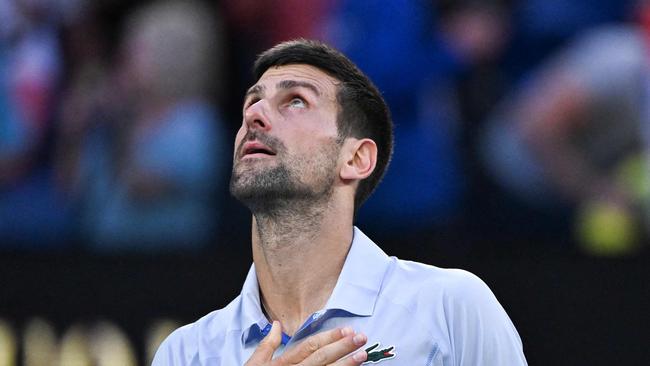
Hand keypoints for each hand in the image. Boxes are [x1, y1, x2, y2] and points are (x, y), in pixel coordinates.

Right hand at [245, 321, 367, 365]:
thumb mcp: (256, 363)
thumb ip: (268, 344)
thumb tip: (276, 324)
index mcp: (284, 363)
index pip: (310, 346)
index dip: (329, 337)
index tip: (347, 330)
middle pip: (321, 358)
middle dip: (342, 347)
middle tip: (361, 338)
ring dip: (345, 365)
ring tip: (362, 356)